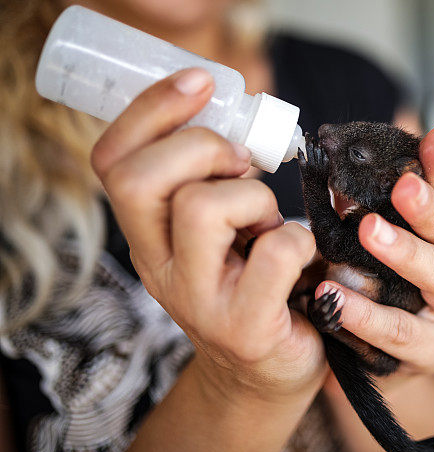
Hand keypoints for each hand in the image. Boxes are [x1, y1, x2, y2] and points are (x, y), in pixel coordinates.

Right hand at [91, 68, 326, 400]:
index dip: (151, 110)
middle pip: (143, 178)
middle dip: (203, 146)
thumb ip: (216, 179)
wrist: (270, 370)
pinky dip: (300, 238)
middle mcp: (158, 266)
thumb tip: (243, 114)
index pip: (114, 161)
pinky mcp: (244, 327)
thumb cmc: (255, 281)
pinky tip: (301, 256)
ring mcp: (197, 300)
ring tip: (269, 221)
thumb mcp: (223, 227)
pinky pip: (276, 250)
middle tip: (242, 163)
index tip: (202, 80)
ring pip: (204, 207)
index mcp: (148, 233)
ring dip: (255, 197)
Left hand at [319, 126, 433, 384]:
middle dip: (427, 210)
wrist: (367, 358)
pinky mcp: (430, 353)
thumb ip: (367, 202)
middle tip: (402, 187)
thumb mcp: (370, 239)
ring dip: (404, 254)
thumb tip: (345, 155)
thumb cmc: (376, 289)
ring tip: (366, 232)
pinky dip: (368, 316)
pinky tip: (336, 298)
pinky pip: (400, 332)